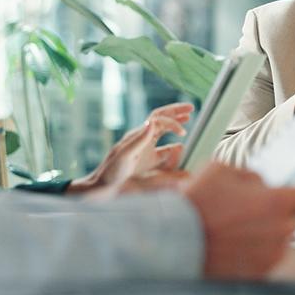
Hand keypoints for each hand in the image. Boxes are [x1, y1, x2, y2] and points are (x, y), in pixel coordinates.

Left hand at [69, 103, 193, 194]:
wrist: (103, 186)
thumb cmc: (112, 171)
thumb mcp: (125, 154)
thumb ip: (140, 138)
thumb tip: (153, 121)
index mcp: (138, 135)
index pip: (158, 119)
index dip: (172, 121)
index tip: (183, 131)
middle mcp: (142, 139)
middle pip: (161, 119)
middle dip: (175, 111)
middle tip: (191, 107)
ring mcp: (144, 149)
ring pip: (162, 131)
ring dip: (174, 123)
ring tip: (187, 117)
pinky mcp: (146, 161)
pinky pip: (162, 150)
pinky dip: (173, 146)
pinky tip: (179, 147)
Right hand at [184, 163, 294, 278]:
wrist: (174, 241)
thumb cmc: (196, 205)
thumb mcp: (222, 170)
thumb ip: (252, 176)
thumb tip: (262, 184)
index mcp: (277, 202)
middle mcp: (280, 231)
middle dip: (280, 214)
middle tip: (252, 211)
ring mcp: (271, 255)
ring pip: (280, 240)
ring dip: (266, 234)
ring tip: (236, 229)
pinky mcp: (259, 274)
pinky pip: (265, 259)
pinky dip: (254, 253)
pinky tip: (232, 245)